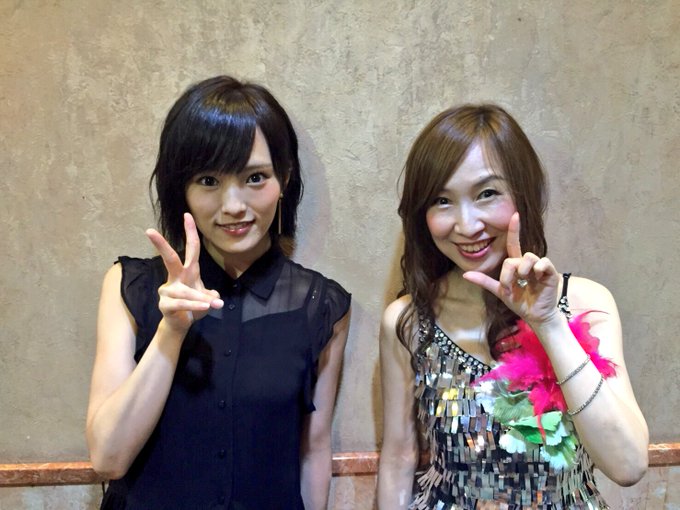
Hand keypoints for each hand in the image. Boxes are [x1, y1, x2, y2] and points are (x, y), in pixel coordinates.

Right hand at [146, 213, 222, 332]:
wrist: (181, 324)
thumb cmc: (193, 306)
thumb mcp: (206, 298)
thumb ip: (210, 295)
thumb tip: (214, 297)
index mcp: (188, 271)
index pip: (191, 248)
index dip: (190, 232)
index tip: (187, 215)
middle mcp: (176, 277)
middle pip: (169, 258)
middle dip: (160, 245)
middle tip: (149, 231)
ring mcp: (168, 290)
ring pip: (186, 291)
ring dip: (201, 298)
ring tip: (214, 305)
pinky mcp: (165, 304)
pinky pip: (182, 303)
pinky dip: (196, 305)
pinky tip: (206, 307)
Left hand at [462, 212, 560, 326]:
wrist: (535, 316)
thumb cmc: (519, 302)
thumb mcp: (500, 292)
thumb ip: (485, 282)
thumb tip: (465, 274)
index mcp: (516, 265)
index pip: (514, 244)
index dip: (514, 230)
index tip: (514, 215)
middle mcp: (527, 263)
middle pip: (515, 257)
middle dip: (509, 273)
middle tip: (509, 286)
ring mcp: (539, 268)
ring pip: (529, 257)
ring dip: (522, 270)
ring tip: (524, 282)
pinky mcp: (550, 273)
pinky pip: (544, 262)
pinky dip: (539, 269)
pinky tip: (537, 278)